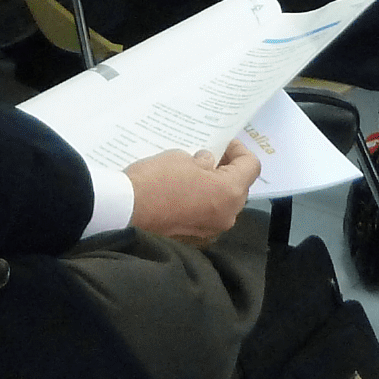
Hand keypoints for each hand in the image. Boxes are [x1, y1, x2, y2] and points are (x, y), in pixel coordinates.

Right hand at [125, 141, 259, 246]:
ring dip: (215, 185)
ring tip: (195, 170)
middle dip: (228, 169)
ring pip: (223, 202)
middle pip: (239, 186)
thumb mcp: (181, 158)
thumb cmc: (157, 180)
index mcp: (229, 192)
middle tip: (209, 154)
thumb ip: (202, 161)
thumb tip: (208, 164)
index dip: (239, 150)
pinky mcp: (195, 235)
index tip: (223, 142)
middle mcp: (228, 214)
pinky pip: (208, 213)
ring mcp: (212, 228)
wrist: (127, 211)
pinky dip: (202, 199)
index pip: (251, 166)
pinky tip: (185, 188)